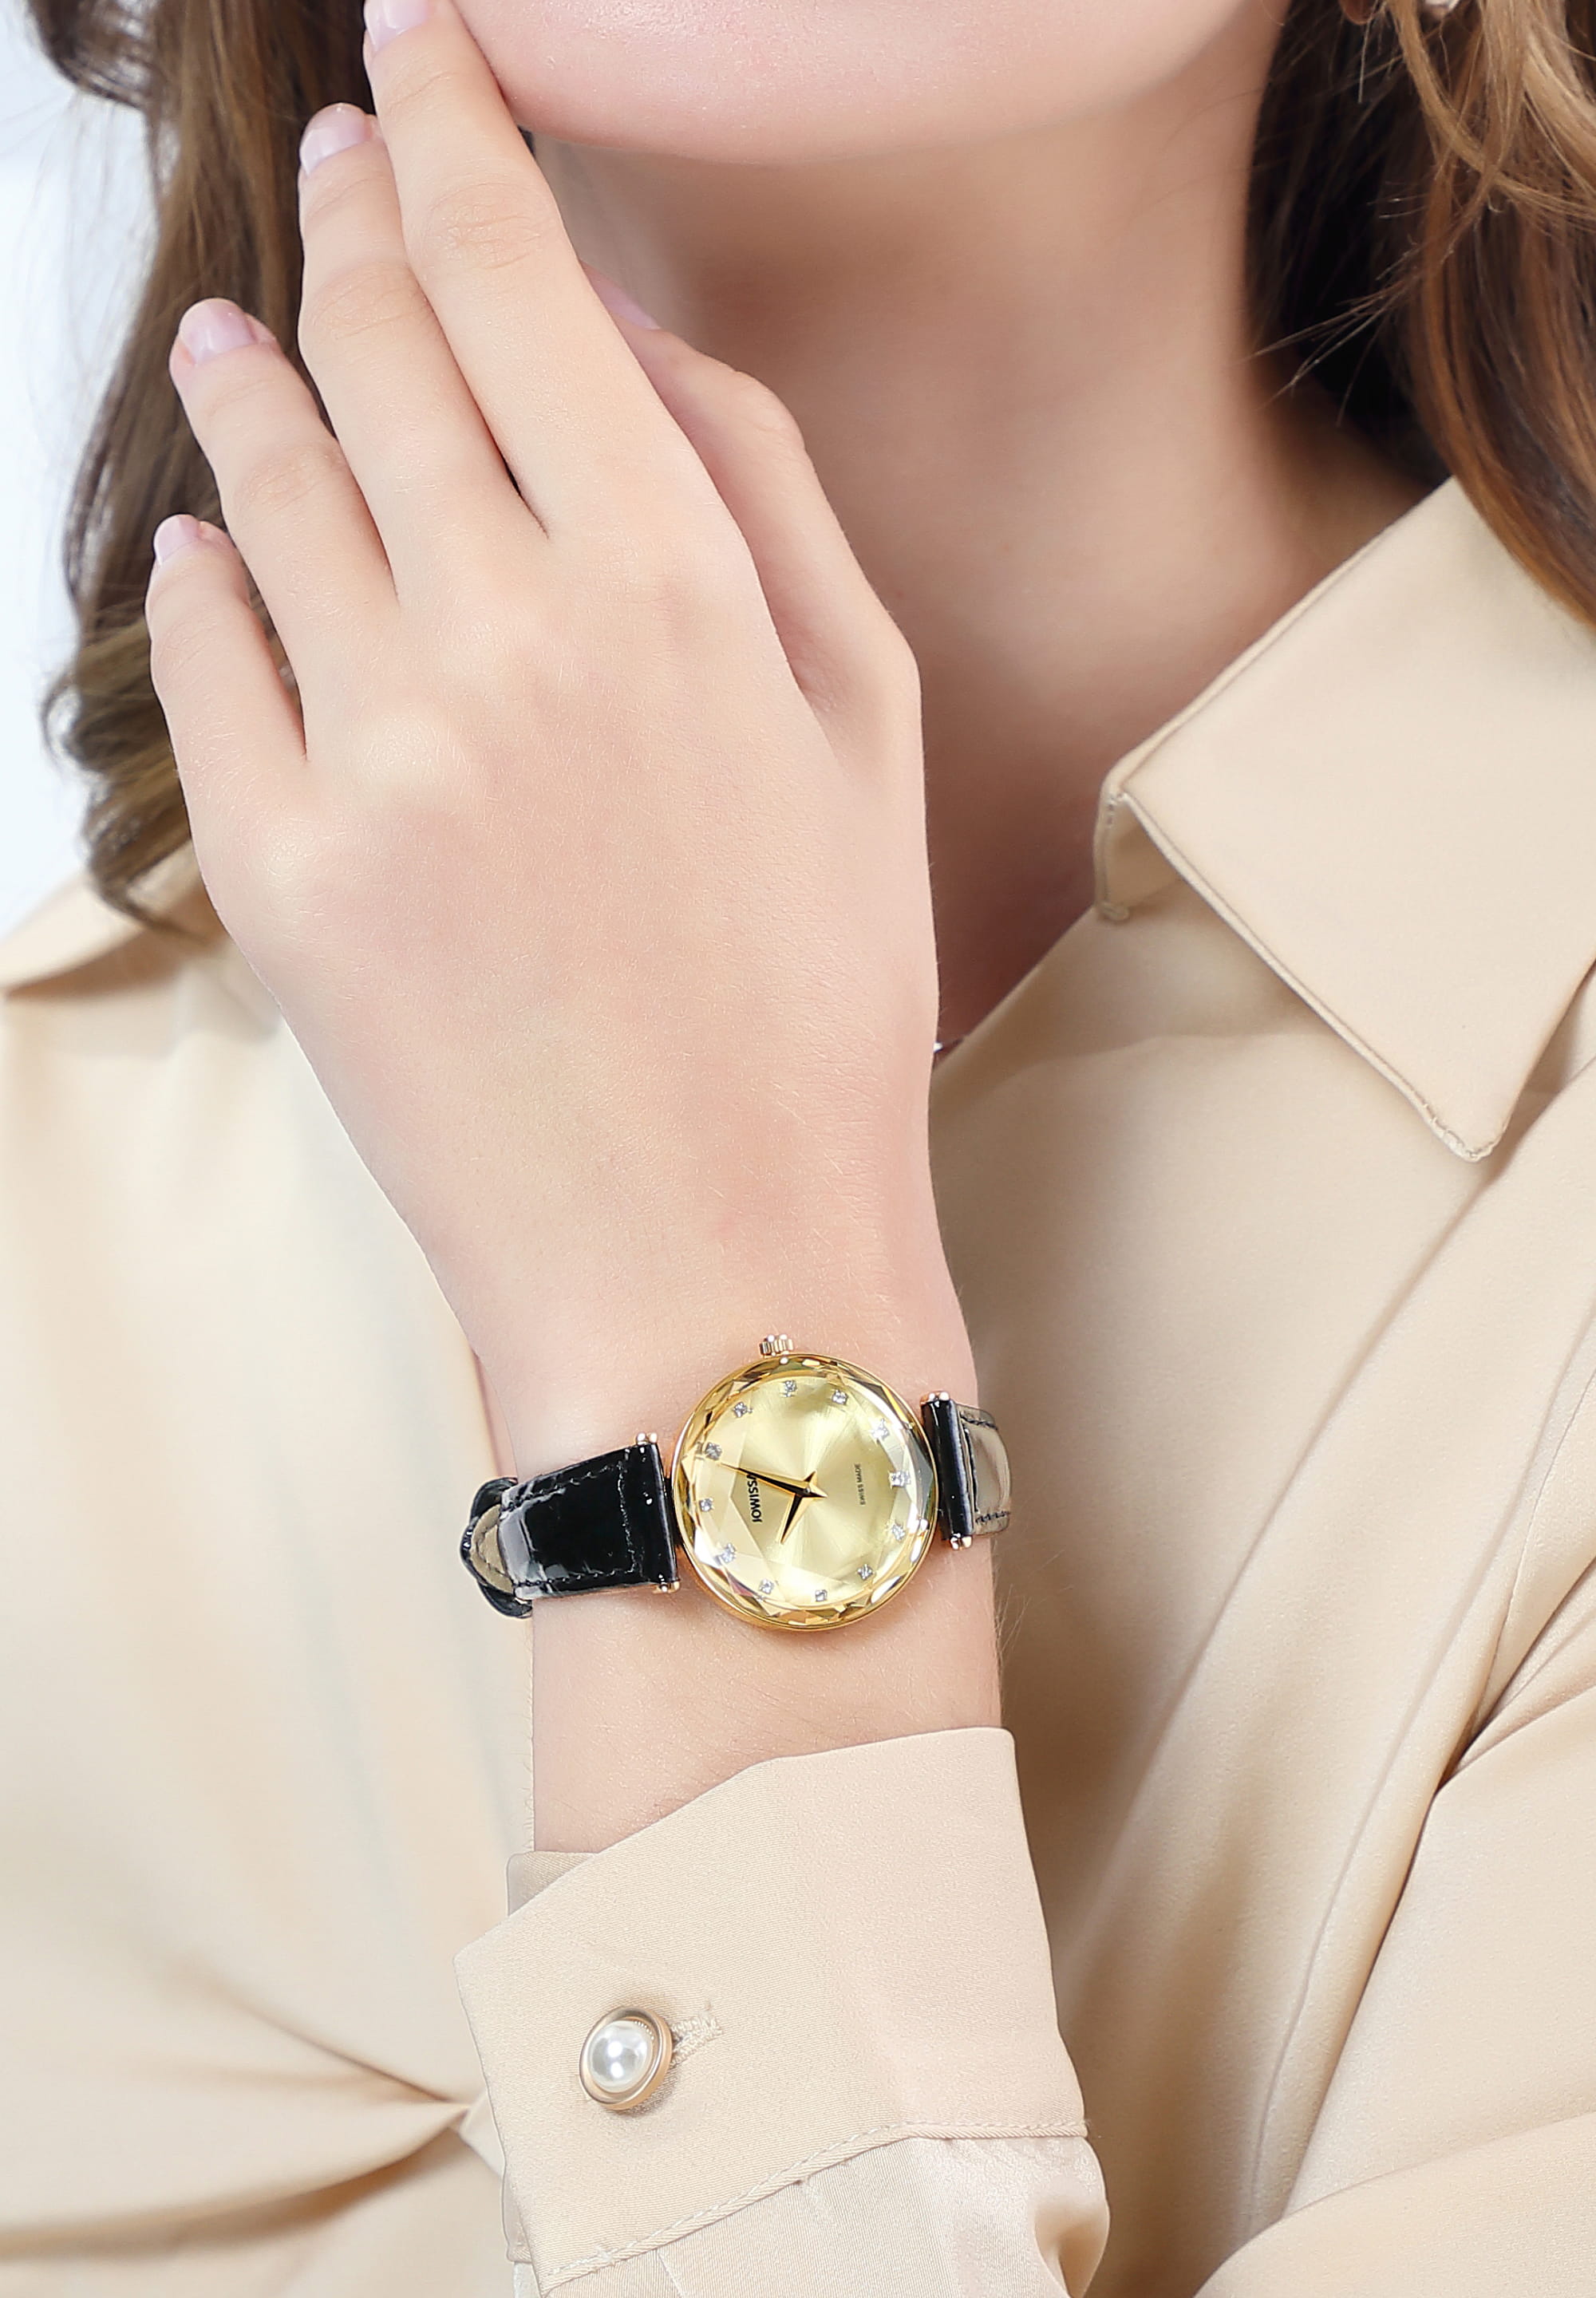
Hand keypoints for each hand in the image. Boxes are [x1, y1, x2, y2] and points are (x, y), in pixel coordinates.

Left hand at [145, 0, 974, 1474]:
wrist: (706, 1258)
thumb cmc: (816, 1003)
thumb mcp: (869, 725)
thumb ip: (761, 493)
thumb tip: (626, 341)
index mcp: (669, 582)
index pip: (512, 274)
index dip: (450, 129)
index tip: (418, 49)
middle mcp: (499, 636)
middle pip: (372, 348)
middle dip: (349, 224)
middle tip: (337, 160)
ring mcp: (367, 753)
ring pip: (265, 483)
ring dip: (251, 378)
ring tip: (243, 331)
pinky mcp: (276, 869)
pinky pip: (203, 656)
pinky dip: (203, 571)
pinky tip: (216, 542)